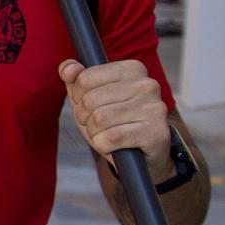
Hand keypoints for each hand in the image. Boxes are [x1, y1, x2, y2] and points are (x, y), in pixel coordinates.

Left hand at [61, 59, 172, 180]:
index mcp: (132, 69)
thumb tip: (67, 69)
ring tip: (106, 134)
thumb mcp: (91, 98)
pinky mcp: (156, 132)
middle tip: (97, 125)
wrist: (143, 156)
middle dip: (85, 118)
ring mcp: (153, 108)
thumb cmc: (115, 123)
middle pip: (90, 100)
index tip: (89, 107)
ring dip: (94, 133)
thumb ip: (76, 79)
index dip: (78, 98)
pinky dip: (104, 145)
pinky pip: (112, 138)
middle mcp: (146, 85)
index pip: (84, 78)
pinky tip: (114, 146)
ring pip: (99, 120)